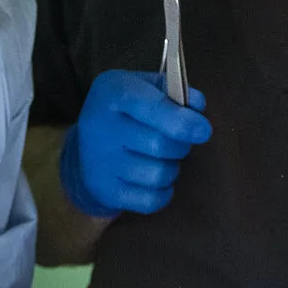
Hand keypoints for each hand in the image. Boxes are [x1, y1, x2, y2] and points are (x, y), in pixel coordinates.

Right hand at [59, 69, 210, 217]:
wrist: (84, 147)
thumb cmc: (124, 111)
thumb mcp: (143, 87)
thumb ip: (173, 91)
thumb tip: (197, 106)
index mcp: (113, 93)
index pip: (151, 107)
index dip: (182, 120)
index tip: (203, 130)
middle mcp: (102, 127)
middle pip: (160, 144)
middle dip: (180, 145)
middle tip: (177, 141)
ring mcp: (101, 162)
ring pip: (158, 174)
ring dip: (171, 168)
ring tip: (161, 159)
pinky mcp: (106, 191)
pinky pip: (151, 200)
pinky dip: (163, 193)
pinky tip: (155, 180)